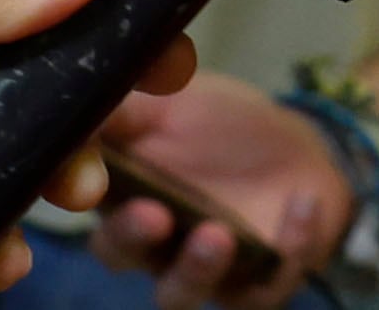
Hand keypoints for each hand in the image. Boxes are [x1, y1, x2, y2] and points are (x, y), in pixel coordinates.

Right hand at [88, 72, 351, 307]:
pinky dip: (289, 248)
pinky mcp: (257, 284)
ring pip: (181, 294)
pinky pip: (265, 290)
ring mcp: (202, 270)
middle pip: (123, 255)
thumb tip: (85, 90)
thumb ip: (128, 106)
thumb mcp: (172, 101)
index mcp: (121, 195)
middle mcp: (150, 244)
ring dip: (197, 270)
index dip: (76, 194)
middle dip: (132, 238)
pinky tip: (302, 204)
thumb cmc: (217, 126)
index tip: (88, 179)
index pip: (81, 199)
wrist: (292, 145)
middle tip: (153, 214)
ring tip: (218, 236)